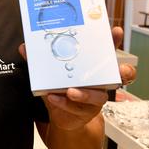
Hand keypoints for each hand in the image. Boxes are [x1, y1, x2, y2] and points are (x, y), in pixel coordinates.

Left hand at [18, 26, 136, 130]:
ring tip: (70, 91)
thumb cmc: (60, 89)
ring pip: (98, 96)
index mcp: (94, 67)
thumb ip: (39, 61)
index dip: (115, 42)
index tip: (116, 31)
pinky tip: (54, 98)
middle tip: (118, 70)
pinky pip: (78, 109)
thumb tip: (24, 47)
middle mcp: (100, 82)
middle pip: (120, 76)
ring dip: (85, 93)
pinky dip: (64, 103)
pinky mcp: (86, 112)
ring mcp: (95, 98)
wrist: (62, 116)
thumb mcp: (50, 73)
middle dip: (123, 71)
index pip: (108, 52)